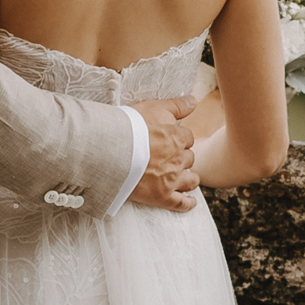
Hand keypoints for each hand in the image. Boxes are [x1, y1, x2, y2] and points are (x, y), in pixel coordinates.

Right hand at [128, 95, 201, 213]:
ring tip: (186, 179)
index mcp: (177, 137)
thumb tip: (193, 101)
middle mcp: (178, 158)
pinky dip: (187, 203)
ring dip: (190, 179)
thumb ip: (177, 105)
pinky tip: (190, 203)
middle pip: (189, 158)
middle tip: (171, 158)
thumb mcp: (154, 108)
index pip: (187, 138)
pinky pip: (180, 203)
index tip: (171, 140)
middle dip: (182, 157)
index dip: (179, 138)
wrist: (110, 150)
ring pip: (190, 180)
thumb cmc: (129, 126)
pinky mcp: (161, 196)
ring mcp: (171, 179)